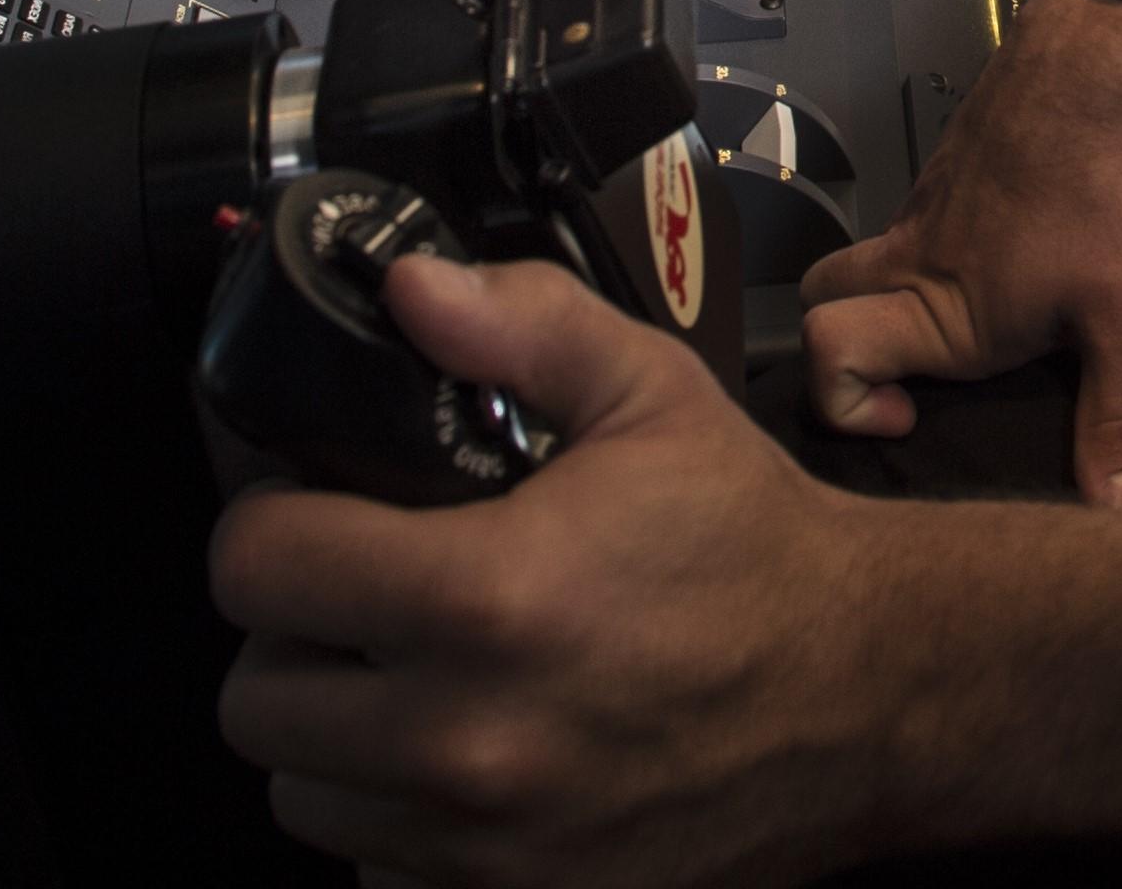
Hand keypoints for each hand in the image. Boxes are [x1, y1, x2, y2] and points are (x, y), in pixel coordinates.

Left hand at [210, 257, 907, 887]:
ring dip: (337, 735)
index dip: (274, 520)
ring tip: (419, 675)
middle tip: (367, 593)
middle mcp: (469, 740)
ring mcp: (484, 847)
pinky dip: (398, 820)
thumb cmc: (757, 550)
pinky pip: (375, 870)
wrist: (866, 693)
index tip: (312, 512)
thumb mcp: (652, 398)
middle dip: (300, 633)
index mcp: (491, 599)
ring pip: (301, 795)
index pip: (257, 570)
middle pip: (255, 699)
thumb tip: (410, 291)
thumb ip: (522, 327)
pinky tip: (469, 752)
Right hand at [800, 0, 1121, 505]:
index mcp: (937, 305)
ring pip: (874, 261)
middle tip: (915, 375)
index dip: (847, 406)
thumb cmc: (1103, 181)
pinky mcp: (958, 168)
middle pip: (824, 304)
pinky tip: (1017, 260)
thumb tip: (1116, 512)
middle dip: (845, 349)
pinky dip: (942, 255)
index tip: (911, 418)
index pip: (826, 361)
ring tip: (984, 323)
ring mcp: (930, 206)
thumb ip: (1115, 416)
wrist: (1103, 57)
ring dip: (901, 300)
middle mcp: (913, 256)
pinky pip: (921, 225)